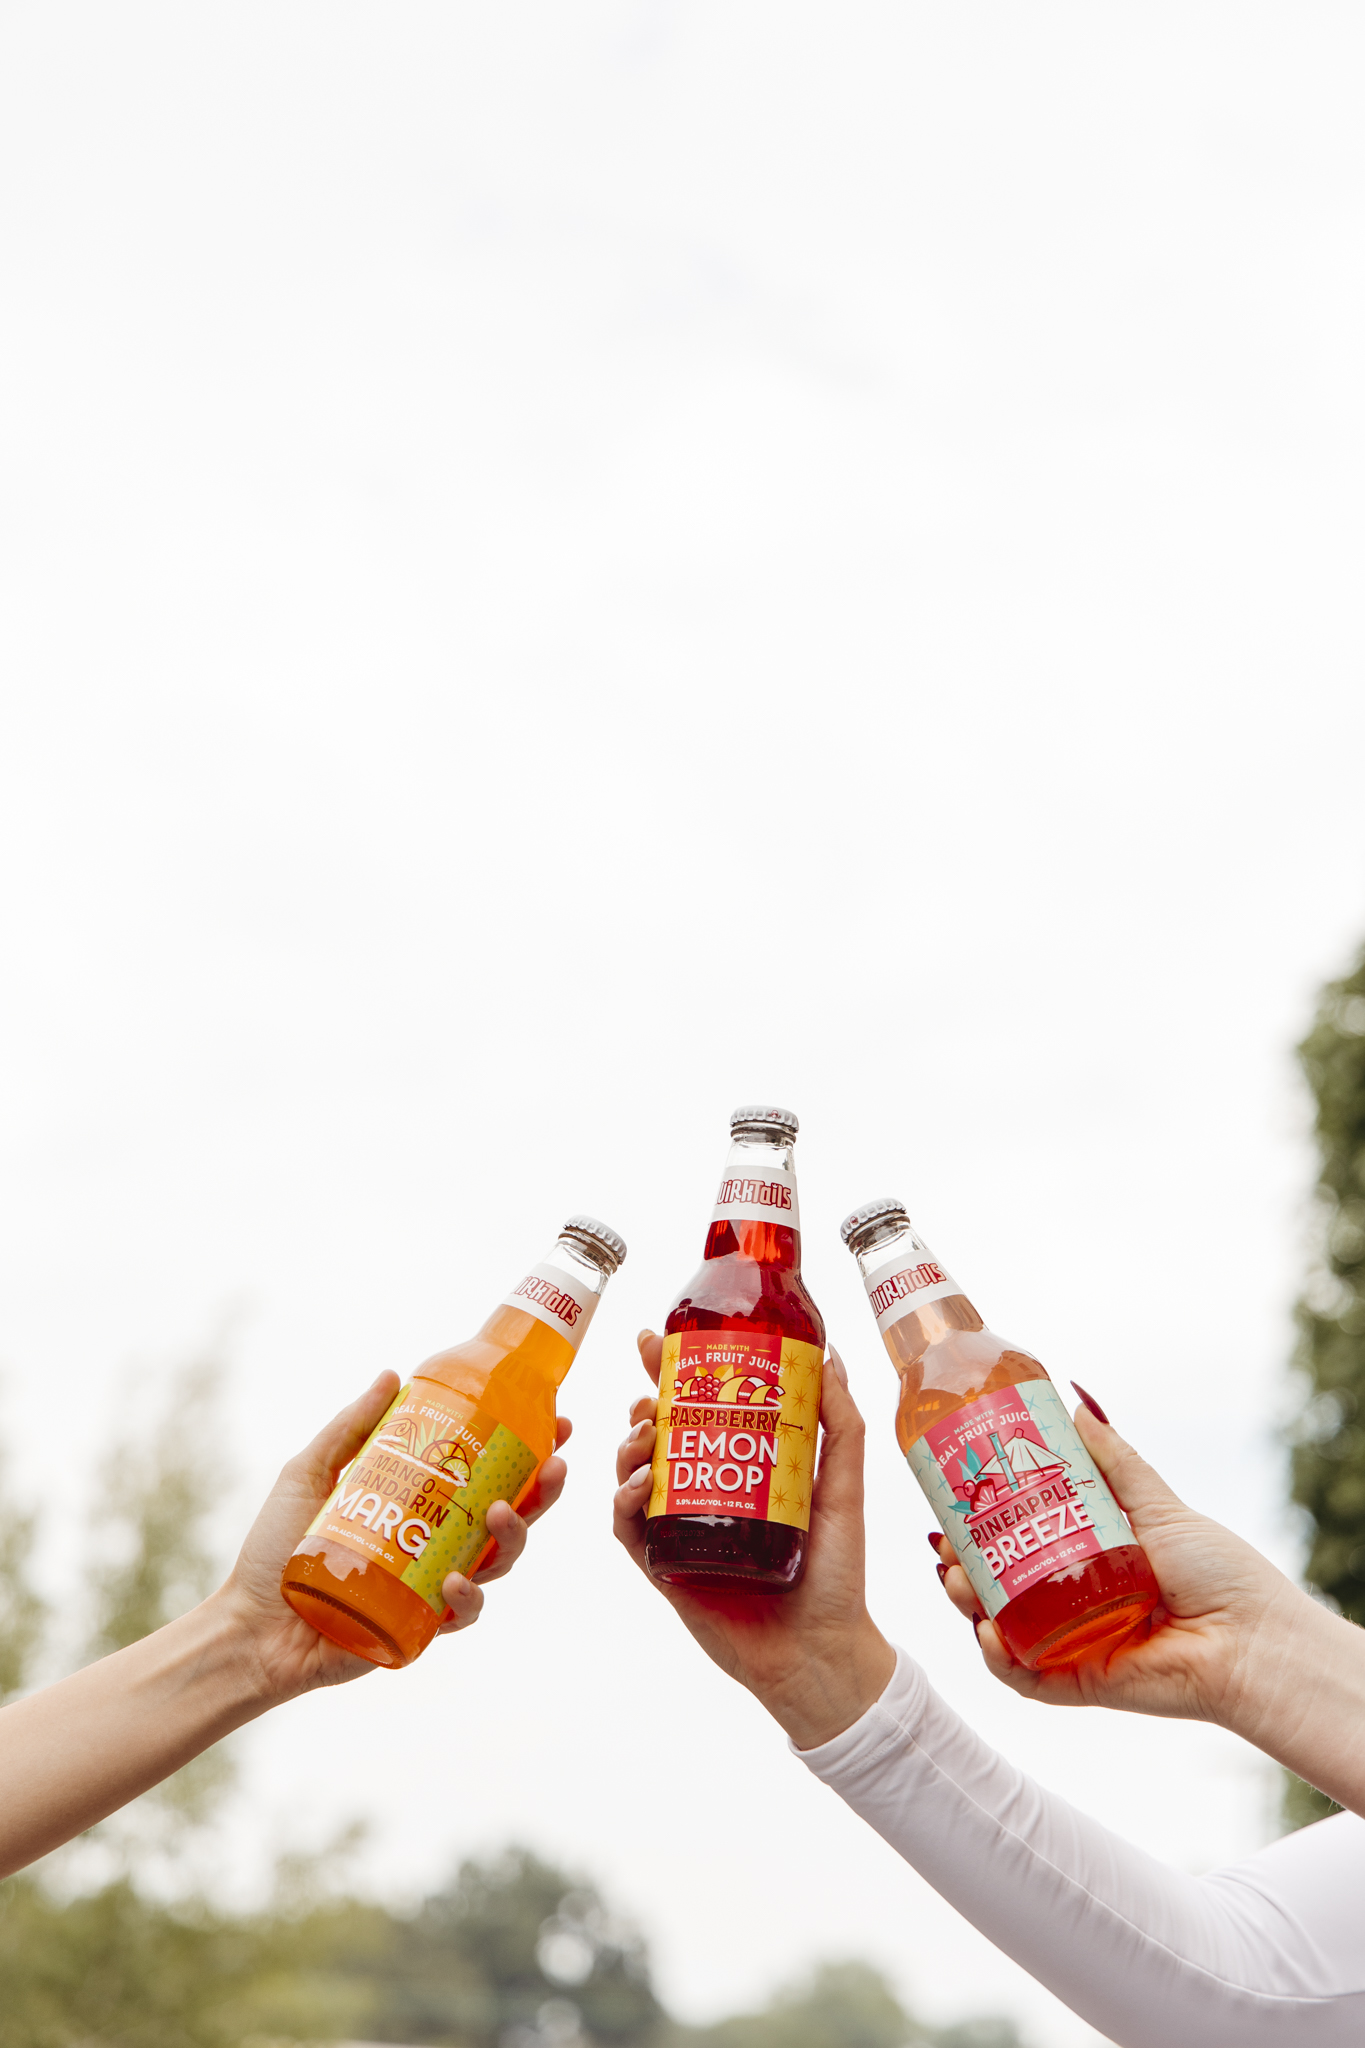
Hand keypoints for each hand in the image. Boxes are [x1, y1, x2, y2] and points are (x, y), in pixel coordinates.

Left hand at [221, 1373, 571, 1701]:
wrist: (248, 1625)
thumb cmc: (274, 1550)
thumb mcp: (310, 1474)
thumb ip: (350, 1428)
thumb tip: (392, 1374)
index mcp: (424, 1507)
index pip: (488, 1475)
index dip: (529, 1453)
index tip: (556, 1424)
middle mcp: (438, 1546)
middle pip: (511, 1517)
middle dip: (544, 1492)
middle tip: (554, 1464)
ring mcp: (433, 1588)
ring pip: (499, 1563)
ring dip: (513, 1538)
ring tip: (500, 1516)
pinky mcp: (421, 1629)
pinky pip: (463, 1614)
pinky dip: (469, 1598)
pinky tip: (457, 1581)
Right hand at [614, 1333, 895, 1749]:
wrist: (821, 1652)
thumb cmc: (837, 1574)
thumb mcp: (843, 1488)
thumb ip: (840, 1423)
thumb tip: (828, 1353)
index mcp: (740, 1467)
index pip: (698, 1408)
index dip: (671, 1372)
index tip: (656, 1339)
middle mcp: (704, 1492)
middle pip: (657, 1433)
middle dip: (640, 1400)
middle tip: (643, 1383)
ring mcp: (680, 1529)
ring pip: (633, 1474)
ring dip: (629, 1445)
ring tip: (645, 1431)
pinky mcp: (665, 1568)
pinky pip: (629, 1528)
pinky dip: (625, 1501)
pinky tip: (640, 1484)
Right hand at [933, 1396, 1319, 1739]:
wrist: (1252, 1640)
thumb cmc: (1218, 1573)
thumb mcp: (1156, 1505)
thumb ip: (1117, 1461)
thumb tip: (1076, 1403)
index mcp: (1086, 1562)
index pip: (1016, 1542)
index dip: (979, 1526)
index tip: (952, 1503)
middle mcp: (1072, 1603)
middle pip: (997, 1586)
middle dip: (961, 1566)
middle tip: (944, 1543)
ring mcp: (1072, 1644)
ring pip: (1001, 1628)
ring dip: (969, 1606)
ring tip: (956, 1579)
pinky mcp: (1079, 1682)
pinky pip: (1025, 1678)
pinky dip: (999, 1659)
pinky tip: (988, 1633)